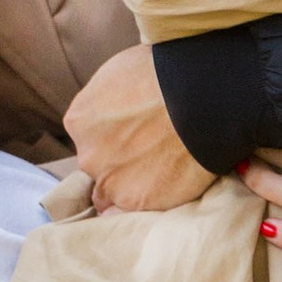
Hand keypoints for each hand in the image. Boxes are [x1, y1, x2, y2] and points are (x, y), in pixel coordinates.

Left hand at [63, 43, 214, 213]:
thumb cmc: (166, 75)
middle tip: (152, 151)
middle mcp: (88, 155)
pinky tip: (174, 178)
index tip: (134, 134)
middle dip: (119, 162)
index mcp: (79, 120)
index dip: (113, 137)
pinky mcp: (139, 203)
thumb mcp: (119, 73)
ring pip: (116, 194)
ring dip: (134, 185)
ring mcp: (112, 183)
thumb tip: (116, 109)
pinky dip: (155, 198)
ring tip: (165, 168)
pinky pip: (140, 208)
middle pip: (100, 168)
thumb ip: (107, 101)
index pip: (89, 139)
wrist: (201, 99)